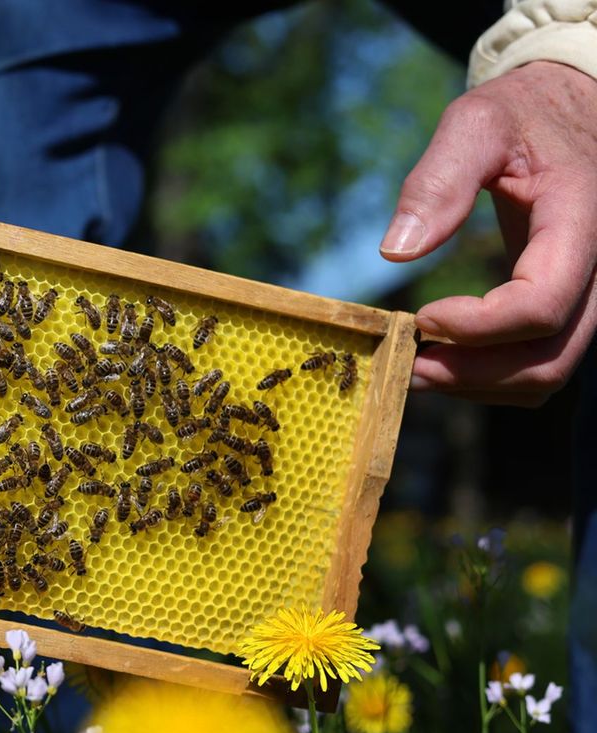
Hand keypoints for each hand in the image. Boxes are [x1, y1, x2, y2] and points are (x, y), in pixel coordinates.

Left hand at [381, 60, 596, 406]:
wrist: (569, 109)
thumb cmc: (521, 114)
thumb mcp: (476, 123)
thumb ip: (437, 181)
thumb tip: (395, 252)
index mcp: (580, 221)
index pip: (542, 305)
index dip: (478, 328)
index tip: (419, 318)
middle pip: (550, 357)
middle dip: (473, 373)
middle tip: (406, 366)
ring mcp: (590, 291)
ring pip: (549, 371)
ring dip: (480, 383)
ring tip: (417, 367)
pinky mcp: (571, 302)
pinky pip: (544, 360)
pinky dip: (493, 375)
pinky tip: (444, 358)